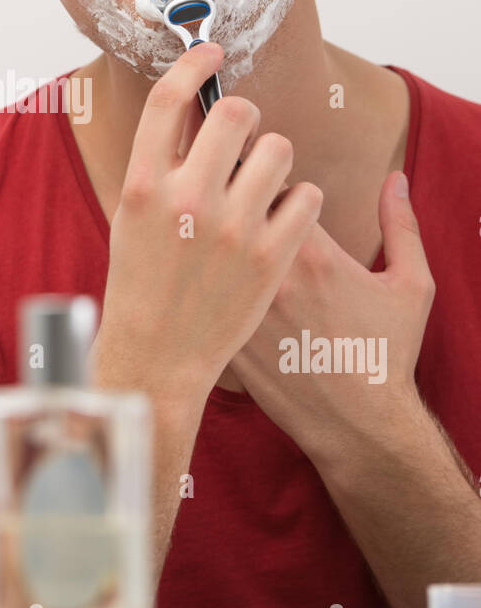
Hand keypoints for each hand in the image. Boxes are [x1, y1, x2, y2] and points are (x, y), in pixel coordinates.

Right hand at [93, 42, 322, 404]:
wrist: (159, 357)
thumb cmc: (142, 284)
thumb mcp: (131, 217)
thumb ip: (159, 165)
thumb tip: (191, 112)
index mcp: (141, 184)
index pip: (169, 98)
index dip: (195, 63)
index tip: (212, 52)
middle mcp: (185, 198)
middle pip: (236, 113)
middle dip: (245, 118)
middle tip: (244, 138)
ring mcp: (231, 227)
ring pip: (279, 148)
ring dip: (275, 159)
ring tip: (263, 185)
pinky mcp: (271, 255)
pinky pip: (307, 194)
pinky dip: (299, 201)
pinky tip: (281, 218)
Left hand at [225, 170, 434, 463]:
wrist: (358, 427)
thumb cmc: (386, 356)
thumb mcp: (410, 287)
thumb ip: (400, 225)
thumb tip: (395, 179)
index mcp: (311, 252)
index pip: (267, 184)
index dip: (265, 184)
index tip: (269, 194)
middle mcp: (268, 277)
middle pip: (228, 214)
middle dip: (230, 207)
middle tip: (236, 216)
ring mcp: (241, 312)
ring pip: (207, 256)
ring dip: (211, 249)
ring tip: (222, 257)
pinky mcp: (224, 341)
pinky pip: (198, 299)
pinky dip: (204, 292)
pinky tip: (214, 298)